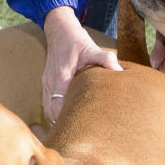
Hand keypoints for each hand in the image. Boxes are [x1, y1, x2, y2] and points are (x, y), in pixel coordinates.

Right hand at [41, 7, 120, 122]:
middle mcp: (50, 83)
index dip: (66, 121)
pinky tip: (65, 117)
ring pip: (47, 109)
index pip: (58, 107)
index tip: (80, 130)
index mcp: (60, 78)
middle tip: (79, 134)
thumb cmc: (75, 40)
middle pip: (51, 112)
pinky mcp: (46, 83)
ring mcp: (46, 84)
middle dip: (63, 124)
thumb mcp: (91, 48)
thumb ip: (104, 59)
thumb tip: (118, 69)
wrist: (59, 30)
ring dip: (57, 119)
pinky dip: (54, 112)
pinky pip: (47, 103)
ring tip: (72, 129)